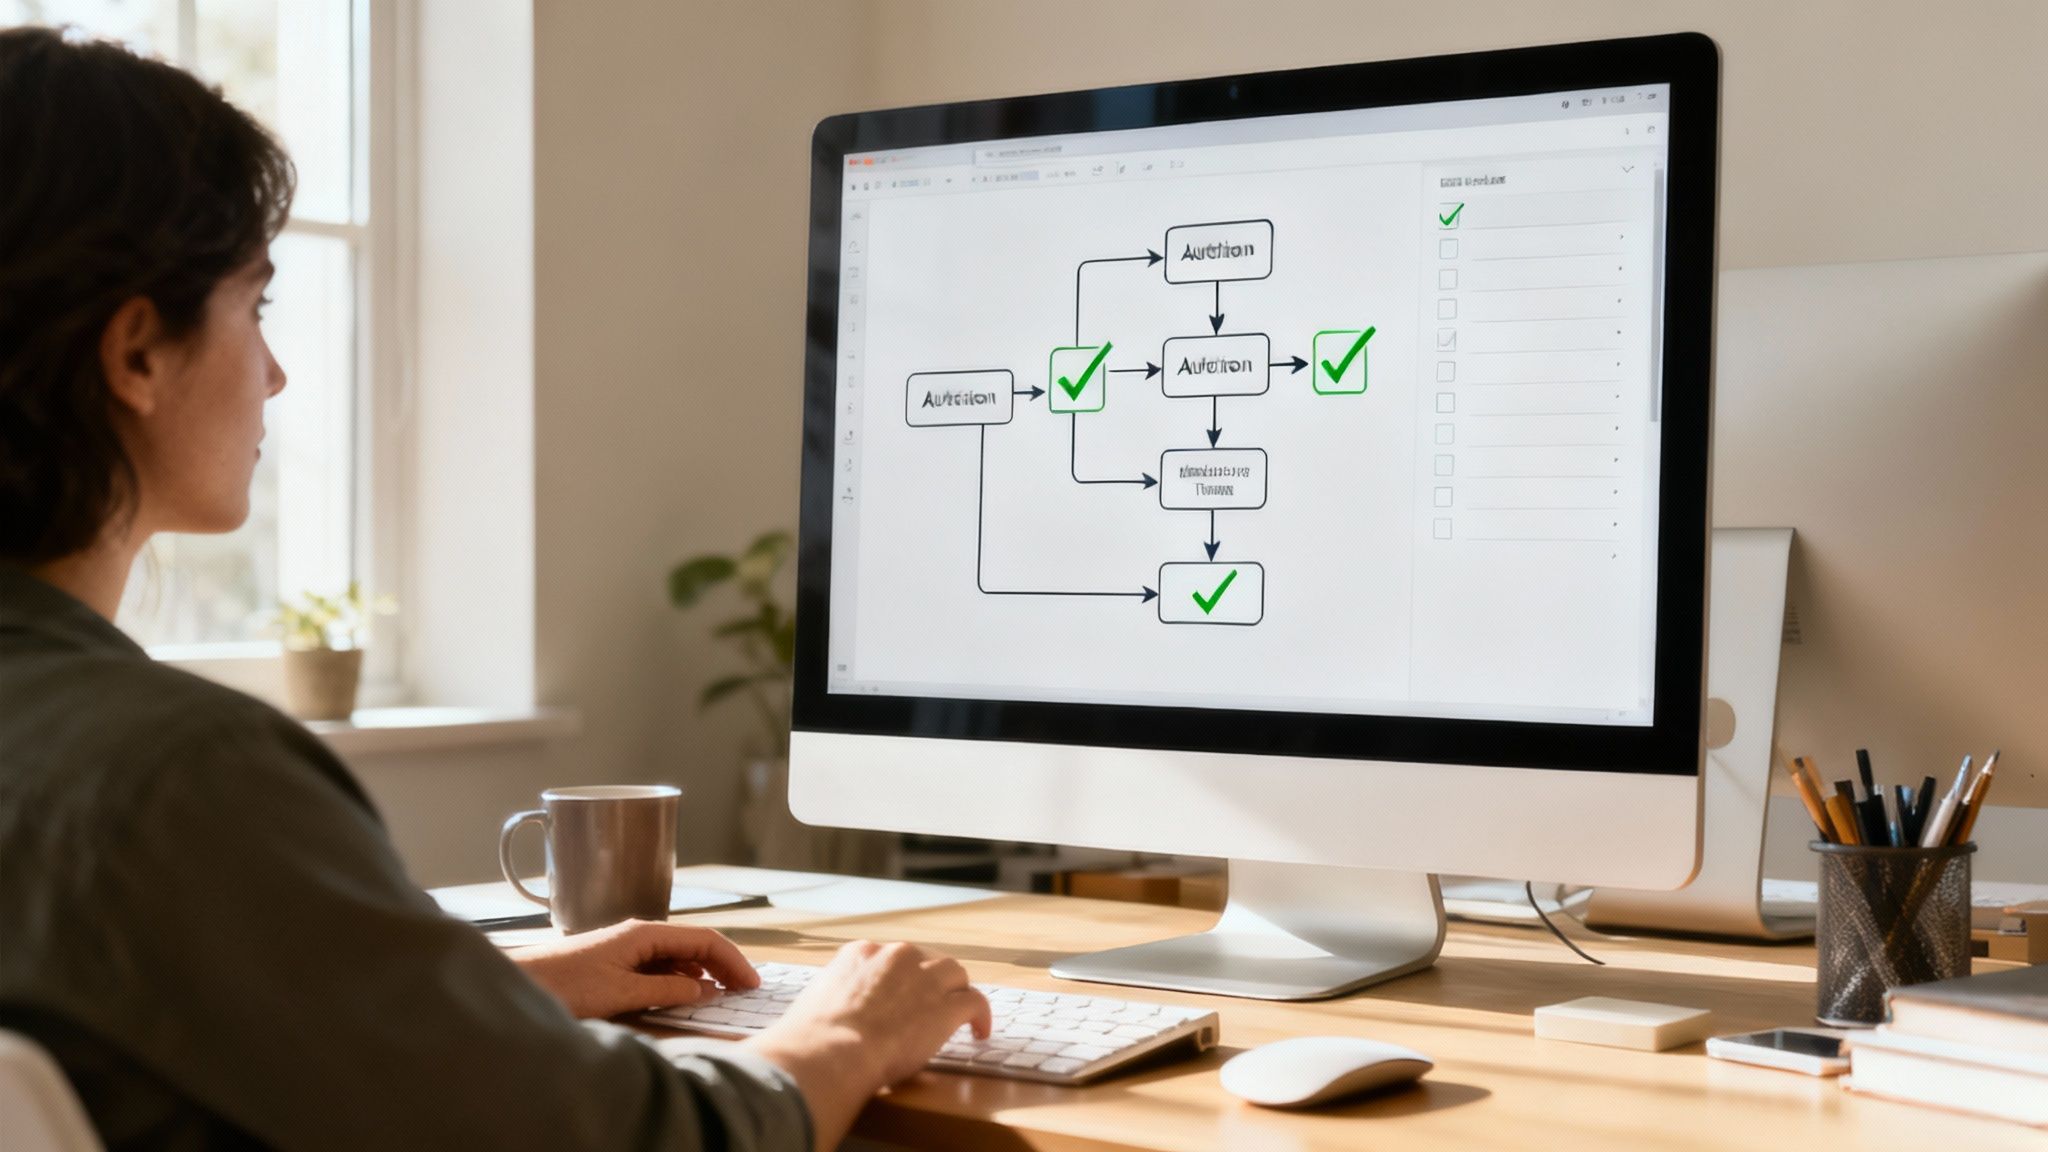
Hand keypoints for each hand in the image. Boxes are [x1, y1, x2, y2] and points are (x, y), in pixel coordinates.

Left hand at [511, 919, 757, 1019]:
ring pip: (677, 956)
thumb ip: (666, 990)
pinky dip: (679, 978)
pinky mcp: (615, 962)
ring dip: (702, 973)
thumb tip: (704, 990)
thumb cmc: (564, 984)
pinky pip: (659, 966)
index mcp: (645, 933)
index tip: (750, 984)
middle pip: (694, 945)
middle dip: (722, 965)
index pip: (704, 940)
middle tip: (743, 991)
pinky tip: (683, 994)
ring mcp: (627, 947)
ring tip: (721, 994)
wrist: (519, 983)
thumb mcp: (621, 992)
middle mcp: (639, 934)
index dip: (732, 960)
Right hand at [744, 941, 989, 1150]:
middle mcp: (896, 956)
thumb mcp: (815, 1003)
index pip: (890, 958)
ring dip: (956, 992)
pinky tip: (980, 1032)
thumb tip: (822, 1017)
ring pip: (955, 974)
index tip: (899, 995)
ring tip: (960, 1015)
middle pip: (926, 959)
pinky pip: (976, 1001)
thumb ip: (831, 999)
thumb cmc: (813, 1038)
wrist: (831, 1050)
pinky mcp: (946, 1005)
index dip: (899, 978)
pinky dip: (981, 1015)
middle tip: (930, 1005)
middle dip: (930, 981)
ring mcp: (924, 977)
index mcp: (860, 953)